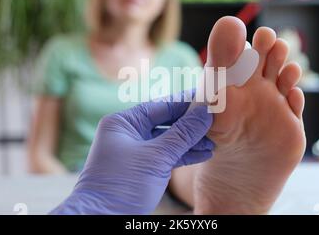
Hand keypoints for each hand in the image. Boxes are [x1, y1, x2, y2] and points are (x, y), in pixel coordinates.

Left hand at [51, 92, 213, 214]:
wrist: (102, 218)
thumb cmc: (122, 184)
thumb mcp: (156, 157)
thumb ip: (182, 134)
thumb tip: (205, 113)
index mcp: (123, 122)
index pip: (160, 106)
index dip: (185, 102)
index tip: (207, 98)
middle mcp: (128, 133)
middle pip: (166, 123)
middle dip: (191, 125)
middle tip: (216, 120)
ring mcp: (135, 152)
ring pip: (169, 141)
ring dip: (191, 142)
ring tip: (214, 141)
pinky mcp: (142, 169)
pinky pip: (167, 156)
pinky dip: (184, 155)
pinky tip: (204, 154)